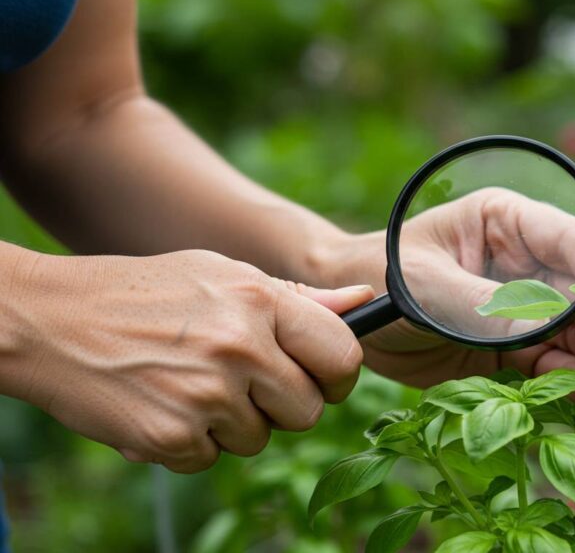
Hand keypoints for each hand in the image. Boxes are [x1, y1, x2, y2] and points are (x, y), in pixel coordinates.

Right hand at [0, 248, 372, 472]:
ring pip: (260, 439)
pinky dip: (189, 443)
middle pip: (308, 411)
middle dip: (282, 405)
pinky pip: (210, 459)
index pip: (343, 355)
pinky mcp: (172, 436)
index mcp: (262, 300)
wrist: (50, 319)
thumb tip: (363, 301)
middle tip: (241, 382)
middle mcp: (241, 347)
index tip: (320, 378)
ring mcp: (207, 395)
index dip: (337, 375)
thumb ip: (296, 299)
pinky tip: (161, 404)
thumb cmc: (147, 293)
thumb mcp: (223, 275)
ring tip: (189, 384)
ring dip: (232, 425)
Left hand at [322, 188, 574, 395]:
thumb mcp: (428, 287)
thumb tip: (548, 332)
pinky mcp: (514, 344)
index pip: (574, 241)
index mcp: (508, 223)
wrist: (348, 318)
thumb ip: (486, 307)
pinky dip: (573, 377)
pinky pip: (554, 359)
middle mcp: (526, 260)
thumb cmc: (380, 277)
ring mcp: (524, 304)